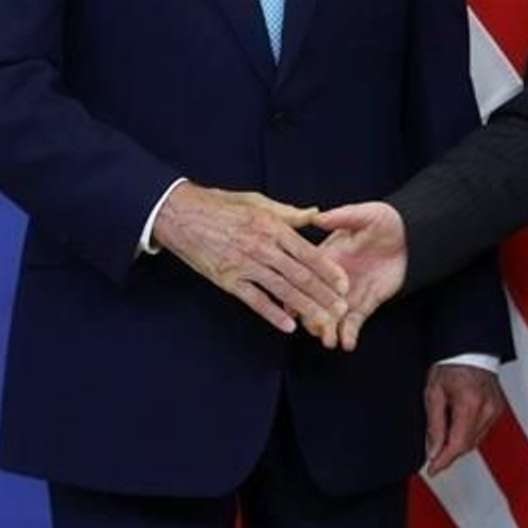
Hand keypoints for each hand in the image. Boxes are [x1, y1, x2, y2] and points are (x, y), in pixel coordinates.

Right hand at [153, 182, 346, 336]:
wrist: (182, 215)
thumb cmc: (221, 206)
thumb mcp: (258, 202)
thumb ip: (289, 213)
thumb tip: (316, 214)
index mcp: (272, 227)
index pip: (308, 252)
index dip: (328, 270)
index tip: (344, 284)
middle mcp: (262, 247)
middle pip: (299, 275)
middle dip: (323, 294)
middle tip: (342, 310)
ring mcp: (245, 265)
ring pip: (282, 290)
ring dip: (305, 307)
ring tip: (323, 321)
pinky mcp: (228, 280)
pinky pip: (254, 300)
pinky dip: (272, 313)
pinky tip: (288, 325)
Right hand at [311, 201, 408, 350]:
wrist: (409, 237)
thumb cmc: (384, 222)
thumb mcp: (365, 216)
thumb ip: (343, 217)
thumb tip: (319, 216)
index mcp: (326, 257)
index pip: (306, 275)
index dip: (298, 290)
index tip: (291, 304)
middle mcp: (332, 280)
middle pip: (315, 301)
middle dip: (313, 317)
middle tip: (315, 328)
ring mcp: (347, 295)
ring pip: (332, 317)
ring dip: (329, 331)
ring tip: (330, 340)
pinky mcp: (364, 305)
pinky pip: (353, 324)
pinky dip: (349, 335)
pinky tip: (348, 344)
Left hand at [424, 364, 504, 476]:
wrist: (470, 349)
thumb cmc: (451, 366)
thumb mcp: (434, 393)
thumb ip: (434, 425)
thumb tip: (433, 451)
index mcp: (469, 404)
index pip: (457, 444)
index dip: (444, 461)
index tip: (433, 469)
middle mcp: (487, 409)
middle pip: (468, 445)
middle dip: (449, 453)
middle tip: (433, 454)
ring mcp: (495, 410)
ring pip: (476, 441)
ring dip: (459, 444)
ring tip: (444, 434)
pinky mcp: (498, 410)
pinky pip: (482, 431)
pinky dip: (468, 434)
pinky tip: (458, 426)